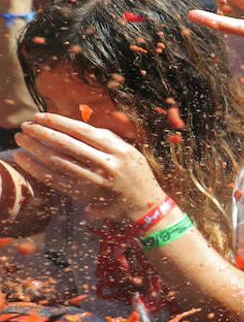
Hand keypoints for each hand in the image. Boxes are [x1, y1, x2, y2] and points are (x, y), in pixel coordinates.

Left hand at [13, 113, 165, 223]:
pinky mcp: (84, 195)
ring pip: (58, 161)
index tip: (40, 116)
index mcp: (119, 150)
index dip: (59, 122)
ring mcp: (94, 181)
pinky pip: (54, 179)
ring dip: (35, 148)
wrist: (145, 206)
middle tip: (26, 125)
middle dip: (43, 133)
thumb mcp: (129, 151)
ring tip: (21, 139)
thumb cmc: (135, 174)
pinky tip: (23, 158)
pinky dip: (36, 168)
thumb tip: (74, 125)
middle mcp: (107, 165)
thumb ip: (105, 138)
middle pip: (67, 145)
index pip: (83, 131)